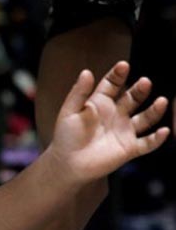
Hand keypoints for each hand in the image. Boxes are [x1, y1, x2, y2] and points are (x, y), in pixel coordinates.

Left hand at [48, 61, 169, 183]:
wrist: (67, 164)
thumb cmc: (66, 137)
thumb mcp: (69, 112)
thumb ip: (79, 93)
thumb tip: (87, 72)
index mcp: (100, 103)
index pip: (112, 85)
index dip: (118, 75)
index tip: (123, 65)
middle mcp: (116, 114)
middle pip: (132, 98)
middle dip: (139, 90)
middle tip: (145, 82)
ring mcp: (124, 131)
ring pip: (145, 119)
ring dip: (154, 111)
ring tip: (162, 101)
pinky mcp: (129, 148)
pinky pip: (147, 143)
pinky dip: (157, 139)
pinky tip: (164, 131)